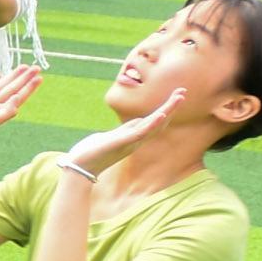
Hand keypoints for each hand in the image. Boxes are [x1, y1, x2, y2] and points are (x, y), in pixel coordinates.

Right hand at [0, 65, 42, 138]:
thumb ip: (6, 111)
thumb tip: (18, 99)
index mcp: (0, 111)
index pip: (18, 96)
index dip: (29, 87)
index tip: (39, 78)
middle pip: (12, 88)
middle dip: (24, 78)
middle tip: (36, 68)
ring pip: (1, 84)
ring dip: (12, 76)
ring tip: (23, 67)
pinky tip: (0, 75)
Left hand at [69, 90, 186, 175]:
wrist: (78, 168)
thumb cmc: (91, 153)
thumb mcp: (109, 139)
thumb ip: (119, 134)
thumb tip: (123, 130)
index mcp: (133, 138)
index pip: (153, 122)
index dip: (165, 110)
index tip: (175, 96)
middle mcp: (136, 141)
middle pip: (158, 122)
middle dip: (171, 107)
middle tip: (182, 92)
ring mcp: (130, 142)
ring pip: (153, 125)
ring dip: (167, 111)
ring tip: (178, 98)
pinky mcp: (121, 143)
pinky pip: (140, 133)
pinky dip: (152, 124)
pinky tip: (161, 115)